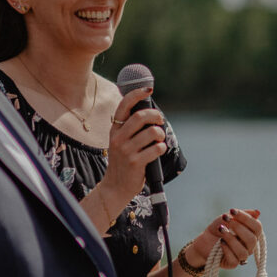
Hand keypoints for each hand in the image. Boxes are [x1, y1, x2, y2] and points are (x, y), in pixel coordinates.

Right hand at [97, 87, 166, 207]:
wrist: (115, 187)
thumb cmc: (123, 161)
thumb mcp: (121, 142)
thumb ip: (131, 128)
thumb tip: (151, 112)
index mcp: (114, 130)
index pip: (124, 106)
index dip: (136, 94)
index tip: (148, 89)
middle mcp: (118, 138)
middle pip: (141, 116)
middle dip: (156, 116)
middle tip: (160, 121)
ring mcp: (126, 151)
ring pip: (152, 132)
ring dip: (160, 134)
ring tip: (159, 140)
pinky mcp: (135, 162)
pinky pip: (156, 148)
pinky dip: (161, 148)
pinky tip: (158, 151)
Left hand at [188, 208, 262, 268]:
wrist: (204, 240)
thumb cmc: (219, 228)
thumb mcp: (228, 218)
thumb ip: (242, 215)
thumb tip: (258, 212)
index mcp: (252, 234)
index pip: (257, 227)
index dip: (246, 218)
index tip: (232, 211)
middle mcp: (249, 246)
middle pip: (252, 239)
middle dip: (238, 227)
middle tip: (226, 220)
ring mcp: (242, 256)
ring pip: (243, 251)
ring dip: (231, 239)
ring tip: (221, 230)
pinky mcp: (232, 264)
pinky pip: (234, 260)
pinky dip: (226, 249)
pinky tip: (220, 242)